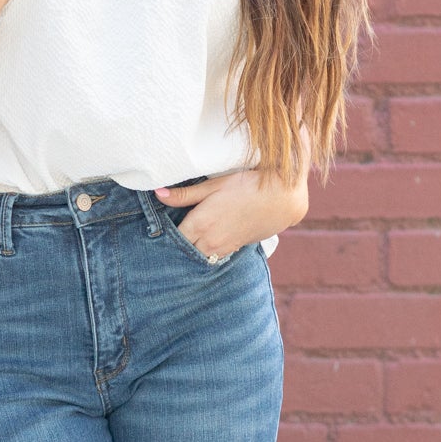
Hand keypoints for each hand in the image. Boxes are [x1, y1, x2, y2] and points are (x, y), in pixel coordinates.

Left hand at [154, 164, 309, 256]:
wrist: (282, 198)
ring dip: (192, 249)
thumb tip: (157, 193)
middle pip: (183, 250)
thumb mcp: (214, 185)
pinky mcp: (235, 249)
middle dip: (177, 244)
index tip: (159, 228)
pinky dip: (206, 251)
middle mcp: (209, 241)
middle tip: (170, 235)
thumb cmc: (248, 185)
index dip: (165, 234)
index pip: (173, 238)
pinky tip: (206, 240)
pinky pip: (213, 256)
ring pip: (198, 256)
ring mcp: (223, 248)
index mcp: (200, 224)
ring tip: (187, 238)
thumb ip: (185, 194)